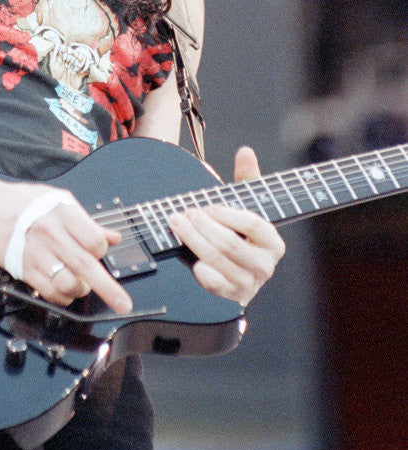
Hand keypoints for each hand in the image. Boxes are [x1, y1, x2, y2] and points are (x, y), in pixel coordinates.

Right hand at [0, 178, 132, 314]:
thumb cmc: (20, 201)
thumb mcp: (57, 200)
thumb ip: (86, 221)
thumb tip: (112, 237)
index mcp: (62, 213)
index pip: (94, 241)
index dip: (101, 251)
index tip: (99, 252)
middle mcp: (50, 234)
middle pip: (86, 266)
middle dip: (109, 289)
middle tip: (123, 304)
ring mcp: (35, 254)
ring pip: (68, 284)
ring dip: (79, 290)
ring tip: (80, 284)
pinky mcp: (22, 269)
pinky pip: (49, 293)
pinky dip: (61, 298)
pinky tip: (63, 290)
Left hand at [168, 146, 285, 306]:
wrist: (236, 270)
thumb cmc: (240, 232)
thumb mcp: (245, 205)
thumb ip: (247, 179)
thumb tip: (245, 152)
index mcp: (273, 242)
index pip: (253, 224)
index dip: (227, 214)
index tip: (208, 206)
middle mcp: (265, 265)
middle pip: (231, 243)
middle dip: (203, 226)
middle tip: (185, 213)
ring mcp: (249, 284)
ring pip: (218, 261)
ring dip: (193, 240)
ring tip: (177, 224)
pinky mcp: (232, 297)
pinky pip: (214, 284)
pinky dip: (200, 270)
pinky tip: (190, 258)